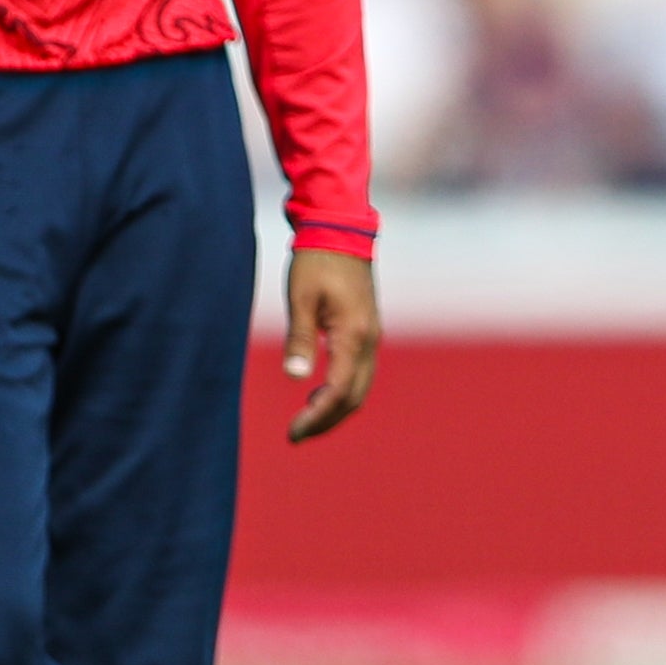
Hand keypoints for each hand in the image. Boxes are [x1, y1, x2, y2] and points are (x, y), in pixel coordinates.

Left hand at [281, 245, 378, 442]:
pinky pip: (359, 373)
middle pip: (354, 397)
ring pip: (360, 387)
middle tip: (296, 434)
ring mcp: (372, 336)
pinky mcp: (368, 331)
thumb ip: (300, 339)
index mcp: (354, 335)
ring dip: (335, 408)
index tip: (294, 432)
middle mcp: (370, 341)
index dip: (318, 417)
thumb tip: (297, 377)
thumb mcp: (301, 299)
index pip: (339, 391)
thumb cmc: (315, 261)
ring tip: (305, 419)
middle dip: (327, 420)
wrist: (340, 230)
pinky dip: (341, 391)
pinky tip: (318, 392)